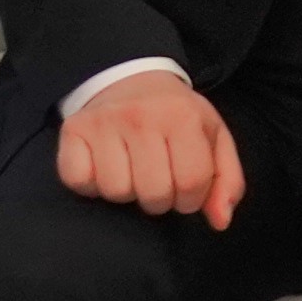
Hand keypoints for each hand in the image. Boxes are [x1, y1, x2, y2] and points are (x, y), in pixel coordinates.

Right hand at [55, 69, 242, 225]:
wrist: (133, 78)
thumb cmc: (177, 117)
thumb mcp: (214, 138)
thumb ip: (227, 181)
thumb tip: (221, 222)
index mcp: (183, 117)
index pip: (191, 184)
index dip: (191, 200)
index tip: (185, 190)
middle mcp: (141, 116)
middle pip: (153, 194)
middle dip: (160, 199)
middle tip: (158, 180)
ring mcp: (104, 122)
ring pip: (116, 192)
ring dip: (126, 192)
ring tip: (132, 171)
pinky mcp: (74, 129)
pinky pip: (78, 181)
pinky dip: (90, 184)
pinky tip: (104, 168)